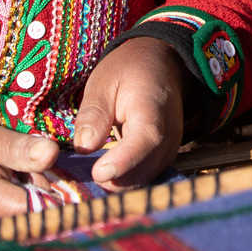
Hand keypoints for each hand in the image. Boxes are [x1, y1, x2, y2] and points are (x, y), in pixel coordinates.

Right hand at [0, 116, 58, 223]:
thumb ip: (21, 150)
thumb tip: (53, 154)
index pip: (46, 210)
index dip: (59, 191)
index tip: (57, 175)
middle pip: (40, 213)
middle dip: (45, 187)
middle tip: (24, 162)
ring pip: (29, 214)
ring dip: (32, 191)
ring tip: (11, 168)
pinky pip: (15, 216)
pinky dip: (19, 197)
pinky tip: (6, 179)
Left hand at [74, 36, 186, 188]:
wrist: (160, 65)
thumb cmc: (127, 71)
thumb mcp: (103, 82)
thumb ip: (94, 114)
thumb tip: (84, 146)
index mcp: (153, 108)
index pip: (145, 140)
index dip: (123, 161)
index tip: (97, 174)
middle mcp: (169, 134)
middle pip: (146, 168)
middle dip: (115, 181)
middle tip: (80, 181)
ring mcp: (171, 148)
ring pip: (147, 179)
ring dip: (119, 185)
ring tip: (87, 181)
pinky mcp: (165, 157)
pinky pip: (147, 177)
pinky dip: (126, 182)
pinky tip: (104, 178)